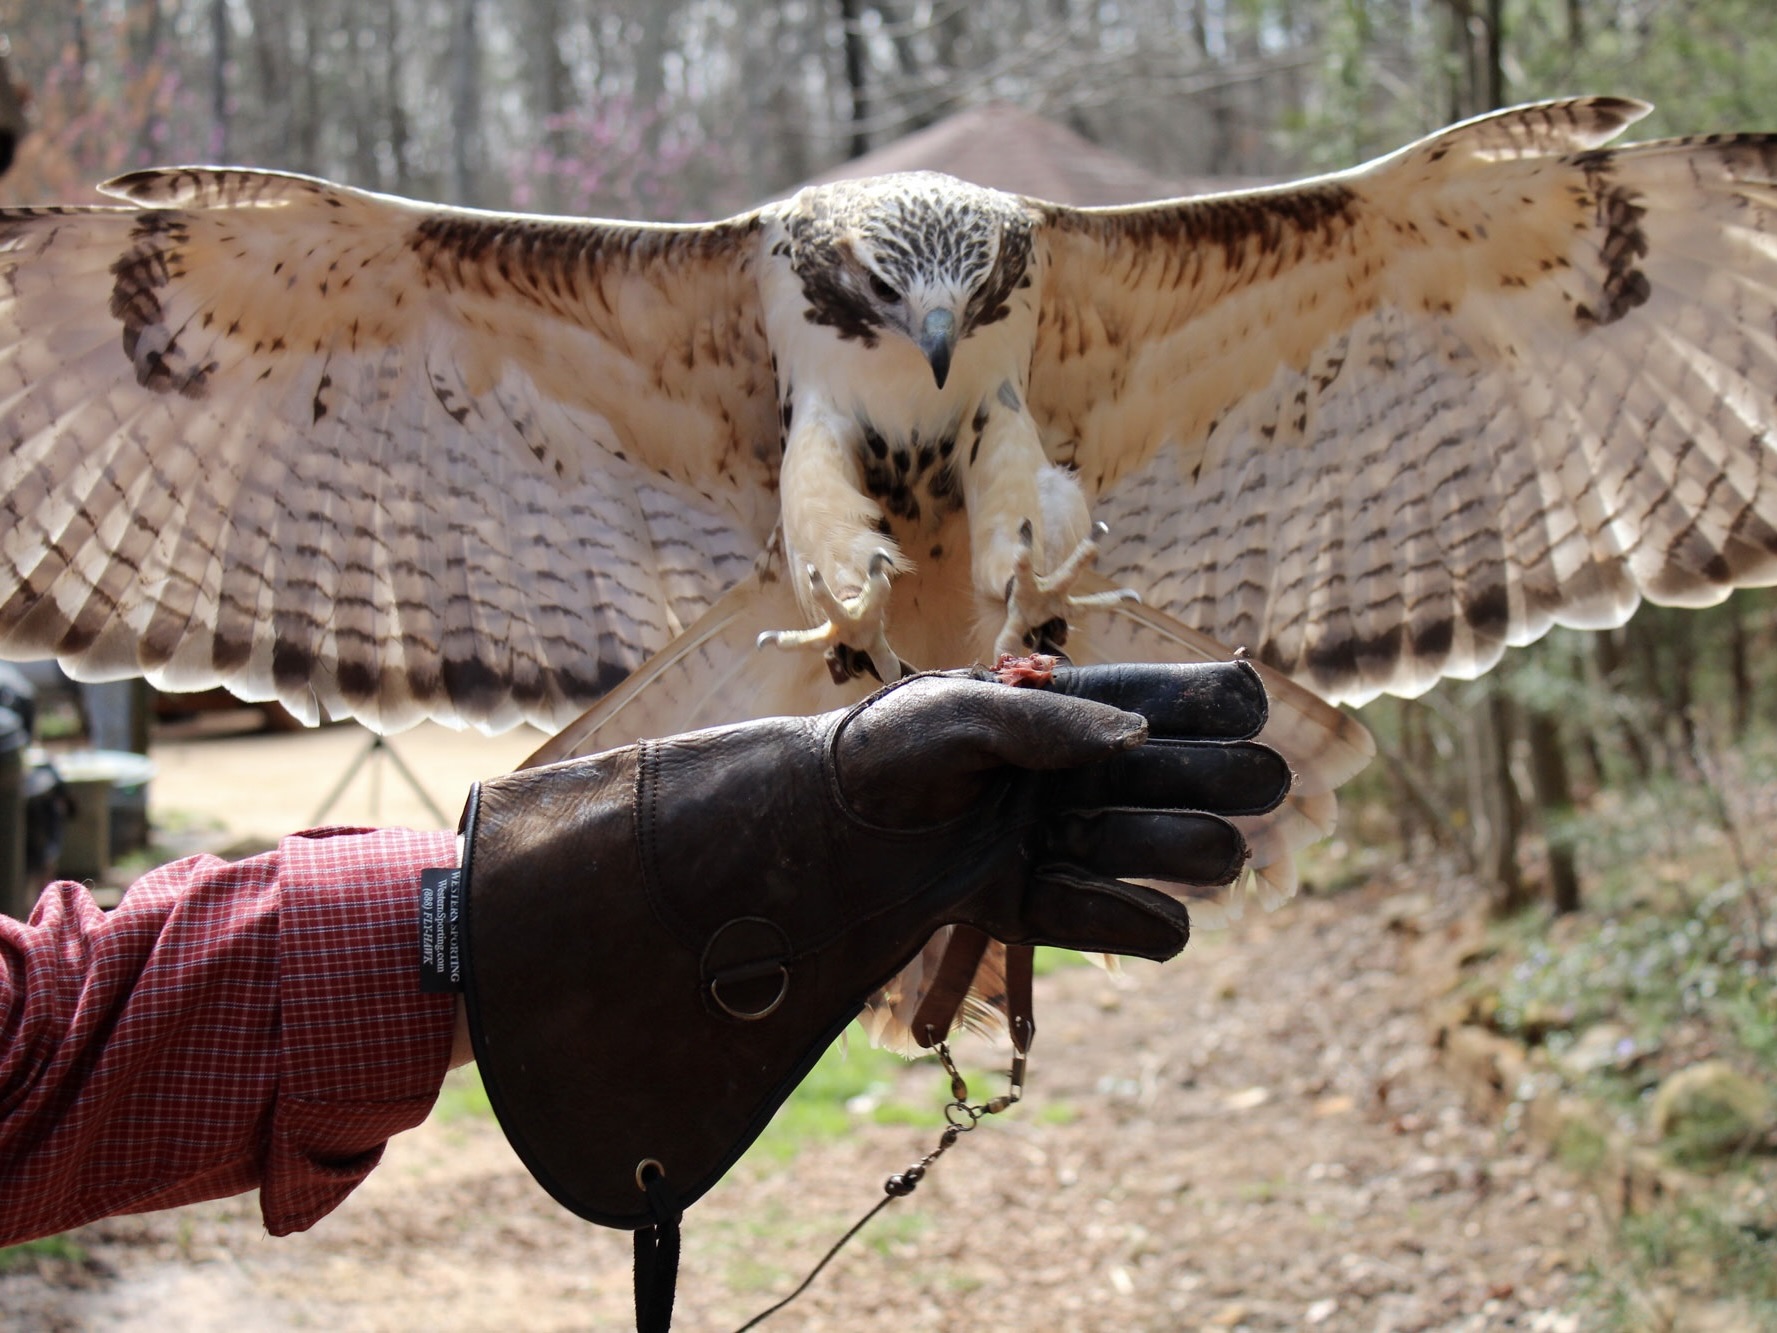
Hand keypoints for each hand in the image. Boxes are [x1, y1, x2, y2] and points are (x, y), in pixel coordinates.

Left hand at [456, 661, 1288, 1229]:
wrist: (789, 841)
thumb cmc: (860, 757)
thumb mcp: (943, 721)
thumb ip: (1038, 723)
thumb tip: (1135, 738)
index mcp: (1053, 708)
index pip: (1162, 694)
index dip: (1211, 698)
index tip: (1247, 703)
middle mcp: (1065, 774)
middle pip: (1171, 771)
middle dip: (1215, 776)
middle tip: (1265, 780)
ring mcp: (1050, 840)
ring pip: (1145, 847)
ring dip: (1183, 849)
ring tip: (1222, 855)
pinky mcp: (1022, 906)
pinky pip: (1098, 918)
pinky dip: (1134, 923)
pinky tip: (1167, 923)